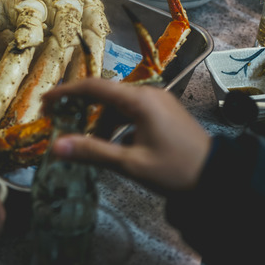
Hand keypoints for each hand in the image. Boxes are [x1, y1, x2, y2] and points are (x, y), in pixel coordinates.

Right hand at [41, 79, 210, 193]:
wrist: (219, 178)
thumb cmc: (176, 170)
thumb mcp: (131, 164)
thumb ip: (93, 152)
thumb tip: (57, 146)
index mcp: (140, 100)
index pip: (94, 86)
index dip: (66, 91)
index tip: (45, 100)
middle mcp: (148, 94)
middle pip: (104, 93)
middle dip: (78, 105)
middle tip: (56, 118)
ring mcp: (157, 101)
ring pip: (116, 103)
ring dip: (96, 118)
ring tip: (79, 138)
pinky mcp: (162, 112)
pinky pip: (129, 110)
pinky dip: (112, 122)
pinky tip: (106, 142)